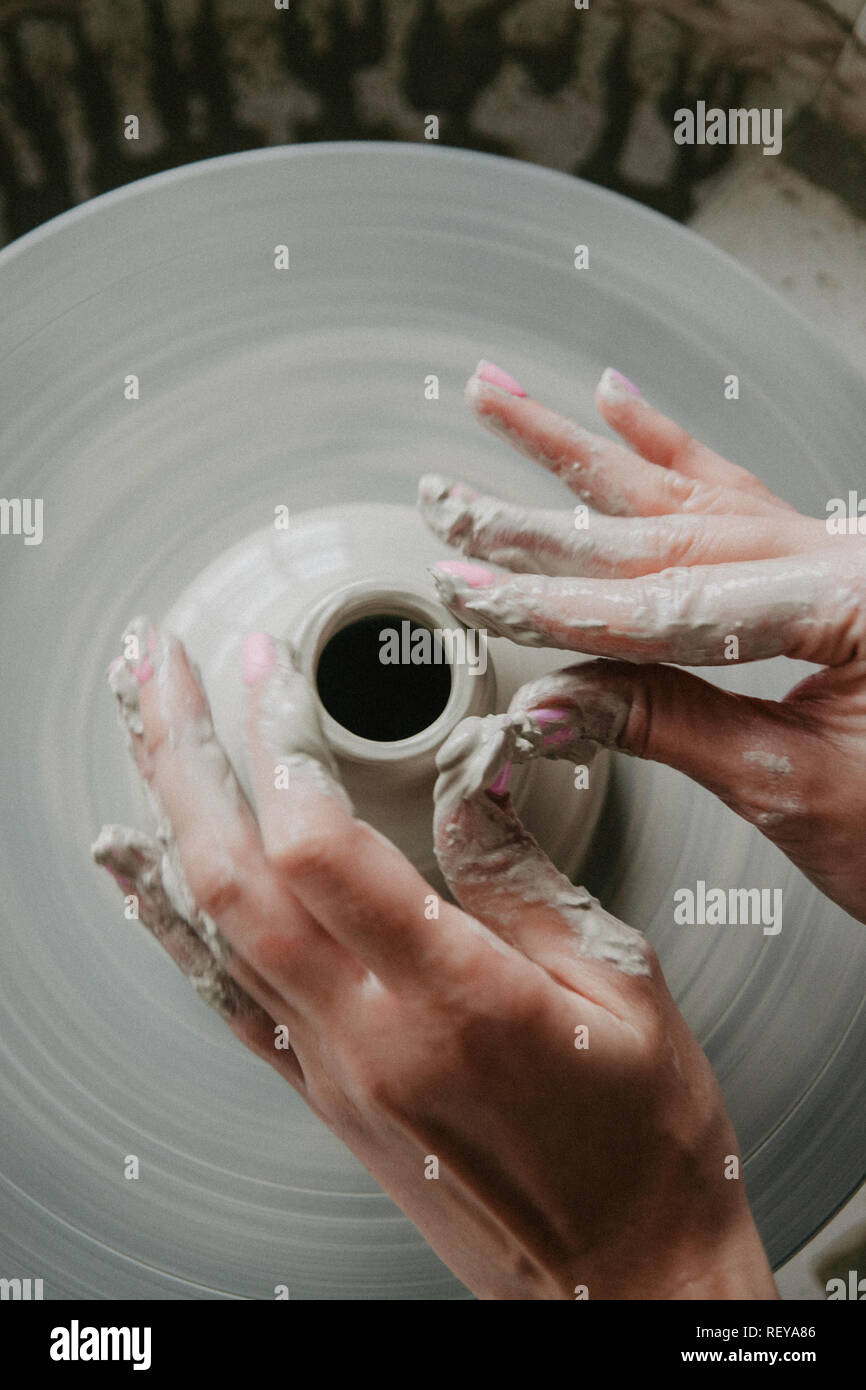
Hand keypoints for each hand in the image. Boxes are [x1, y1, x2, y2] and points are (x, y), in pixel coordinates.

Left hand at [94, 618, 775, 1299]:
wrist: (621, 1273)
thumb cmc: (644, 1143)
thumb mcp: (622, 983)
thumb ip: (524, 877)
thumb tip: (471, 780)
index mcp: (459, 1004)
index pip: (325, 855)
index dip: (284, 748)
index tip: (276, 673)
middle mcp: (374, 1041)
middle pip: (235, 882)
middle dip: (186, 760)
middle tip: (168, 673)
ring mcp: (337, 1073)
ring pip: (213, 932)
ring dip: (168, 822)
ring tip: (149, 738)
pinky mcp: (328, 1095)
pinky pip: (226, 998)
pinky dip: (174, 922)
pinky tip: (144, 871)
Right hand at [421, 362, 865, 923]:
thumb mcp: (792, 789)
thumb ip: (668, 728)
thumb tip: (555, 701)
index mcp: (847, 602)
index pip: (666, 602)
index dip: (557, 603)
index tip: (473, 591)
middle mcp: (842, 556)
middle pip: (661, 529)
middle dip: (540, 521)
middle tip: (450, 502)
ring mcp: (833, 551)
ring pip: (686, 491)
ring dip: (580, 452)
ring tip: (499, 398)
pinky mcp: (822, 566)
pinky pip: (736, 493)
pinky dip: (670, 448)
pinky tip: (616, 403)